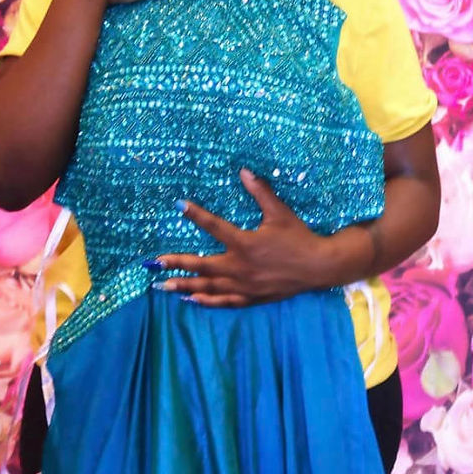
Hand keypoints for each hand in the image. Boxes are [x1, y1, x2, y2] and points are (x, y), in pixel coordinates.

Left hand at [154, 168, 370, 306]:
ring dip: (184, 286)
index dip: (196, 214)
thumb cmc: (298, 237)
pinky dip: (206, 302)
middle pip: (201, 266)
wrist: (319, 266)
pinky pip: (224, 301)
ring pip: (208, 288)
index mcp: (244, 243)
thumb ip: (260, 192)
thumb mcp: (280, 212)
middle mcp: (239, 267)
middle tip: (153, 264)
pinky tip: (191, 300)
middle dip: (176, 264)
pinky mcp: (251, 297)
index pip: (213, 227)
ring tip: (163, 286)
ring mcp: (244, 285)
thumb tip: (244, 171)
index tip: (179, 205)